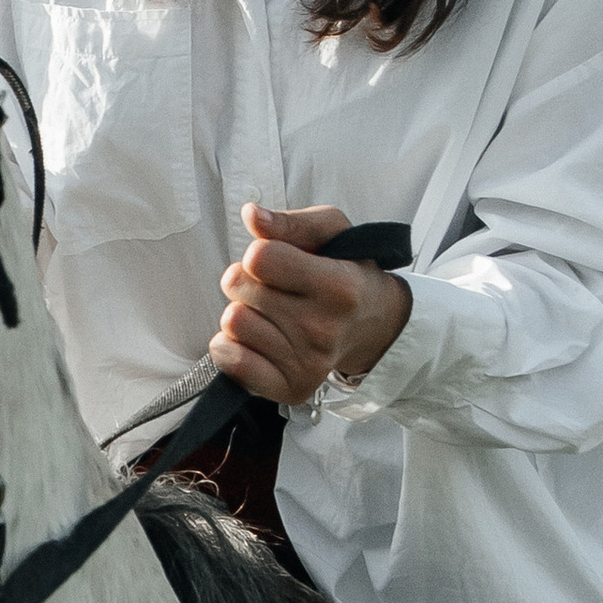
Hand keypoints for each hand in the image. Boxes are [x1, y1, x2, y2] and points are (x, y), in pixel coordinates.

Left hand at [209, 203, 412, 407]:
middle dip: (248, 280)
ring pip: (232, 322)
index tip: (277, 260)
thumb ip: (289, 221)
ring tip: (271, 313)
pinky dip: (232, 347)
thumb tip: (251, 215)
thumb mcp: (331, 231)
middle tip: (275, 287)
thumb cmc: (347, 270)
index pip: (259, 258)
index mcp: (337, 285)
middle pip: (239, 288)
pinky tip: (258, 339)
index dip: (260, 253)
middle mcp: (323, 328)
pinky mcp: (291, 388)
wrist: (373, 324)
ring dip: (243, 312)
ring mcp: (307, 362)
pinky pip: (228, 359)